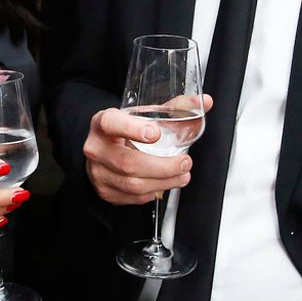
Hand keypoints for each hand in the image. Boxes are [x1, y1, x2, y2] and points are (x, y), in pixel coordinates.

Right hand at [83, 98, 209, 204]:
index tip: (155, 133)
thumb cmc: (125, 130)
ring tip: (182, 175)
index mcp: (103, 123)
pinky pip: (133, 198)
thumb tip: (205, 102)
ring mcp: (98, 172)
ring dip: (164, 182)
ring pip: (133, 184)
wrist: (102, 149)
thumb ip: (176, 108)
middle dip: (163, 167)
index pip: (112, 123)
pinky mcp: (105, 191)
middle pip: (128, 163)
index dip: (133, 129)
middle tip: (184, 163)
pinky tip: (164, 184)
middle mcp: (96, 148)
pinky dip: (154, 191)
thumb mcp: (144, 114)